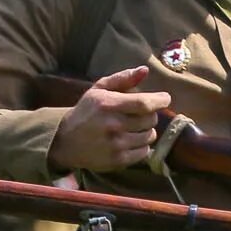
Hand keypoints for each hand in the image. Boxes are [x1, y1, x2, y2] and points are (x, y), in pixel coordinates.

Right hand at [48, 66, 170, 172]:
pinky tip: (130, 140)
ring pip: (150, 136)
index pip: (144, 103)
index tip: (165, 98)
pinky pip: (144, 152)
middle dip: (150, 115)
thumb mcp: (99, 89)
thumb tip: (145, 70)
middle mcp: (112, 125)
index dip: (160, 100)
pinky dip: (142, 146)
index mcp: (108, 104)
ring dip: (146, 130)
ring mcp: (116, 144)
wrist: (66, 141)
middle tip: (141, 114)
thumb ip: (123, 78)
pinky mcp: (117, 160)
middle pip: (150, 119)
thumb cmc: (86, 111)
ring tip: (133, 127)